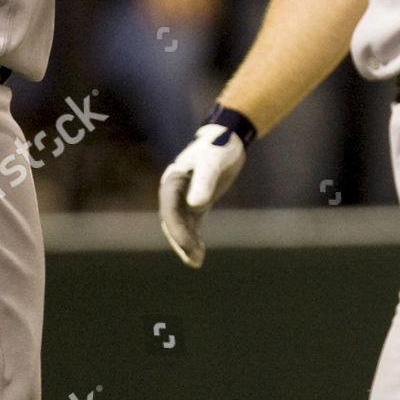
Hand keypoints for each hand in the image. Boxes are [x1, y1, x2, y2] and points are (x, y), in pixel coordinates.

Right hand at [158, 122, 247, 267]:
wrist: (229, 137)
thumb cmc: (218, 146)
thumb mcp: (212, 162)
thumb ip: (204, 181)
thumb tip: (195, 205)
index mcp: (172, 182)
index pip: (170, 211)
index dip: (177, 230)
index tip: (187, 246)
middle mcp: (174, 192)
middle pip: (173, 222)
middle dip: (181, 242)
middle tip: (194, 260)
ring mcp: (185, 198)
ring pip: (182, 226)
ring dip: (187, 244)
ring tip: (197, 262)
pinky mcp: (198, 202)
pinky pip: (192, 224)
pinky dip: (195, 238)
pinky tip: (199, 252)